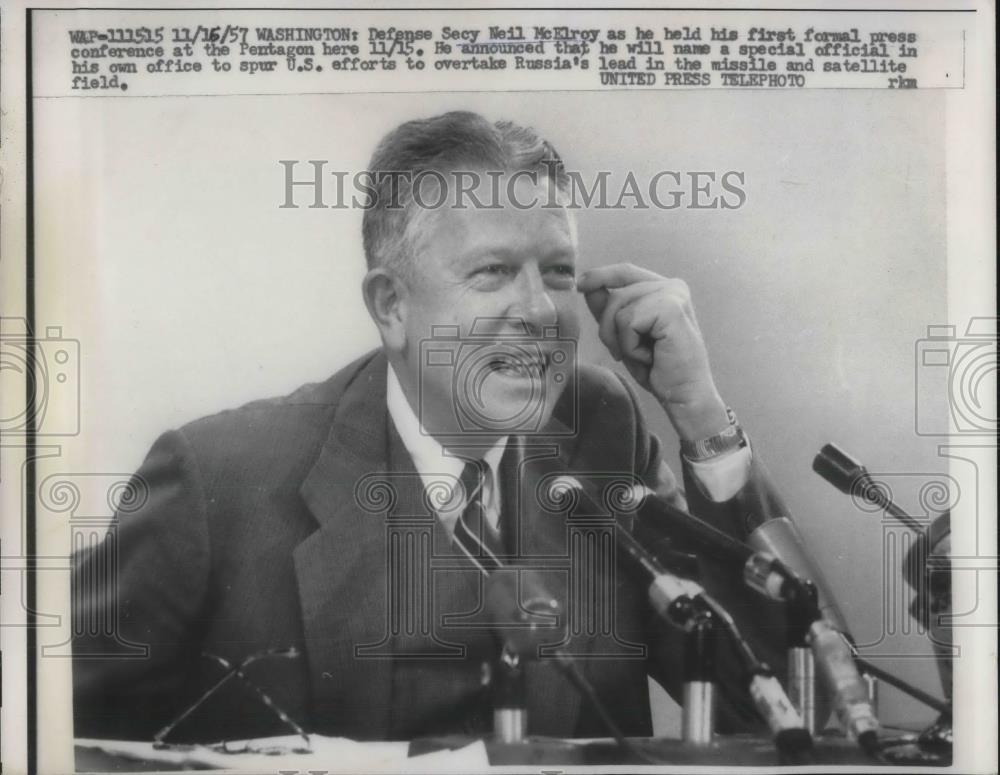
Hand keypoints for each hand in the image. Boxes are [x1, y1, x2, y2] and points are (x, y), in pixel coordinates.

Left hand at [576, 263, 729, 441]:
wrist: (684, 395)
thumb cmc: (659, 368)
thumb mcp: (625, 335)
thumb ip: (609, 309)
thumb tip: (588, 286)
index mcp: (665, 289)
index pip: (626, 272)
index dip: (601, 276)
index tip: (580, 284)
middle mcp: (673, 286)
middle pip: (615, 295)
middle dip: (609, 329)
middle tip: (629, 354)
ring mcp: (674, 295)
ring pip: (618, 308)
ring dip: (622, 341)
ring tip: (645, 355)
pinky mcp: (671, 308)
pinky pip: (627, 321)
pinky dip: (631, 345)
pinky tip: (651, 356)